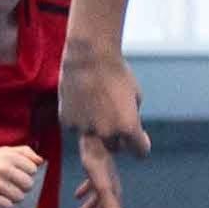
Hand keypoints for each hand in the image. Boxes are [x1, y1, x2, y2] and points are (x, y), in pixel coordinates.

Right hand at [0, 146, 42, 207]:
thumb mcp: (0, 152)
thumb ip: (22, 152)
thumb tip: (40, 161)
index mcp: (7, 155)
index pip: (33, 169)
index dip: (25, 174)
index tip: (14, 174)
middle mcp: (1, 167)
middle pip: (28, 185)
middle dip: (20, 187)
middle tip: (6, 185)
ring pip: (19, 197)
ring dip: (11, 197)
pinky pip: (7, 206)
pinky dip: (2, 205)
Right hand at [60, 38, 147, 155]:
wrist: (89, 56)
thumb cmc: (116, 73)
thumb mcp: (135, 96)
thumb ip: (131, 118)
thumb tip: (125, 132)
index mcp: (129, 127)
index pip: (139, 151)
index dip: (141, 144)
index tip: (141, 138)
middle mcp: (107, 133)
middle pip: (116, 149)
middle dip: (117, 146)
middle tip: (114, 145)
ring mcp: (85, 129)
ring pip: (94, 142)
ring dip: (98, 132)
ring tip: (98, 106)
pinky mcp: (67, 122)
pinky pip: (76, 128)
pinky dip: (80, 120)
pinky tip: (81, 100)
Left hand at [72, 133, 125, 207]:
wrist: (98, 137)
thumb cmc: (99, 162)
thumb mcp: (103, 185)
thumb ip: (111, 203)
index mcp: (111, 195)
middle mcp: (110, 188)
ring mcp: (104, 178)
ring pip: (97, 199)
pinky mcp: (97, 169)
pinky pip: (92, 185)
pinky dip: (85, 192)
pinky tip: (77, 195)